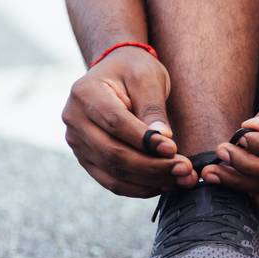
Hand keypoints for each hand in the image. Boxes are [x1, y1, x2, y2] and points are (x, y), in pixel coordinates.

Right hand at [62, 46, 196, 196]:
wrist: (116, 71)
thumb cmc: (134, 70)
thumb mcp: (148, 78)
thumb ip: (153, 108)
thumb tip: (163, 141)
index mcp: (85, 93)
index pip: (115, 123)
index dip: (144, 140)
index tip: (173, 149)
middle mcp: (74, 120)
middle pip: (112, 153)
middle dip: (151, 166)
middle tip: (184, 169)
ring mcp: (77, 142)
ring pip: (112, 172)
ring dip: (148, 181)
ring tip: (180, 179)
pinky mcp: (87, 158)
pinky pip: (110, 181)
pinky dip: (137, 187)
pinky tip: (162, 184)